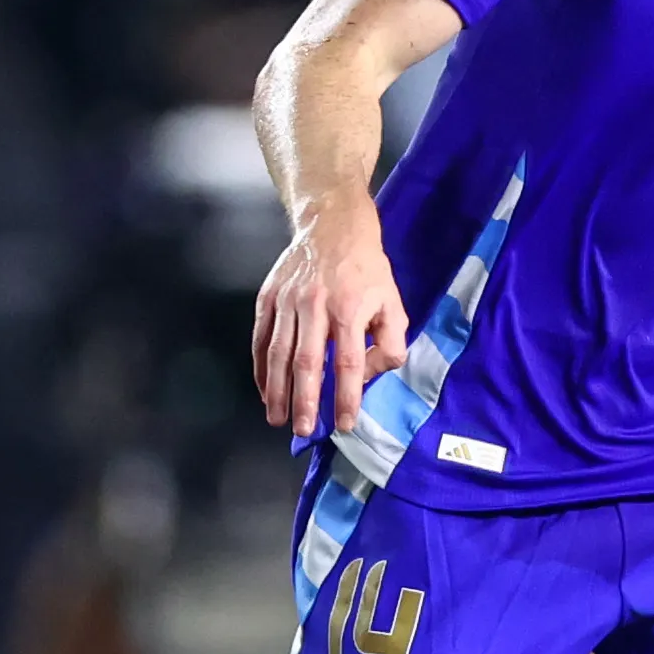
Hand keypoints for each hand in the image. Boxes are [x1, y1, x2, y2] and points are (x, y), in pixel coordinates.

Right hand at [253, 196, 410, 438]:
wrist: (331, 225)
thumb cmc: (366, 269)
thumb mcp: (393, 302)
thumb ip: (389, 342)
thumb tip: (369, 375)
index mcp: (350, 308)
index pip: (347, 362)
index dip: (346, 396)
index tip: (344, 423)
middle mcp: (315, 305)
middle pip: (306, 361)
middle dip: (304, 400)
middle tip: (302, 429)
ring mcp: (288, 300)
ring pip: (278, 352)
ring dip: (276, 389)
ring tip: (277, 416)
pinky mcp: (268, 296)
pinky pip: (261, 337)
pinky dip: (260, 366)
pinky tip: (264, 388)